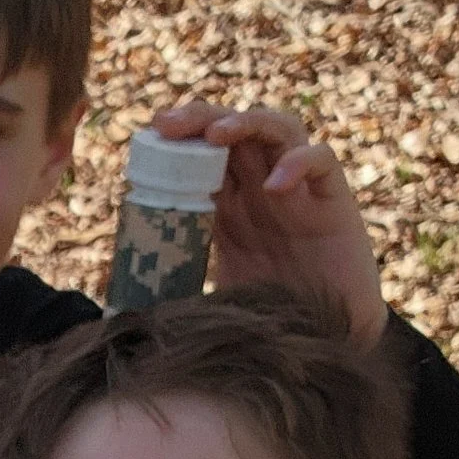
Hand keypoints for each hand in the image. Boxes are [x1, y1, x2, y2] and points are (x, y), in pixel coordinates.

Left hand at [157, 99, 387, 347]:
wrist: (330, 340)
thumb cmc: (271, 317)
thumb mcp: (213, 297)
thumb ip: (180, 293)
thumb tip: (124, 316)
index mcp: (229, 205)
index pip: (201, 154)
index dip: (177, 140)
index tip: (146, 138)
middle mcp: (262, 188)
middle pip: (234, 130)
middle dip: (200, 119)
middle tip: (168, 125)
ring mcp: (299, 189)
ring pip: (278, 129)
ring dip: (246, 123)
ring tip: (219, 135)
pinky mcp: (335, 201)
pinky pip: (322, 160)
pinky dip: (299, 161)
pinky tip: (275, 184)